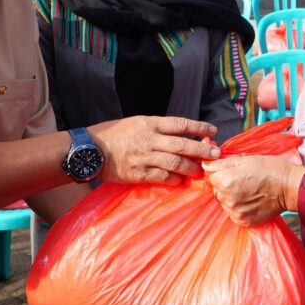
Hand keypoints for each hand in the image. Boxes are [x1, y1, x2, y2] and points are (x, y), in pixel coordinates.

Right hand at [90, 116, 218, 184]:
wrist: (89, 150)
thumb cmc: (112, 134)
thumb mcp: (135, 122)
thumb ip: (156, 128)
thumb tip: (179, 134)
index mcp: (149, 123)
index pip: (180, 124)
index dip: (199, 127)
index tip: (213, 130)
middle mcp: (149, 139)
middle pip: (183, 144)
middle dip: (202, 149)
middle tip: (216, 154)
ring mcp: (144, 157)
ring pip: (175, 162)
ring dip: (191, 167)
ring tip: (201, 171)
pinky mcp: (138, 173)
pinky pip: (162, 177)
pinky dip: (174, 179)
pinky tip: (181, 181)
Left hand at [204, 155, 304, 226]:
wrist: (289, 187)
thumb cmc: (269, 169)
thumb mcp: (244, 159)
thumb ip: (222, 163)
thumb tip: (205, 165)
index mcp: (226, 181)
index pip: (211, 178)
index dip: (220, 173)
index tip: (232, 172)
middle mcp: (228, 199)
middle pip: (217, 191)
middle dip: (225, 186)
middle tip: (242, 181)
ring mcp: (236, 212)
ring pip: (225, 203)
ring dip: (231, 198)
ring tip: (248, 191)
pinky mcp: (244, 221)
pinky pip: (234, 214)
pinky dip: (239, 208)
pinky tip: (251, 201)